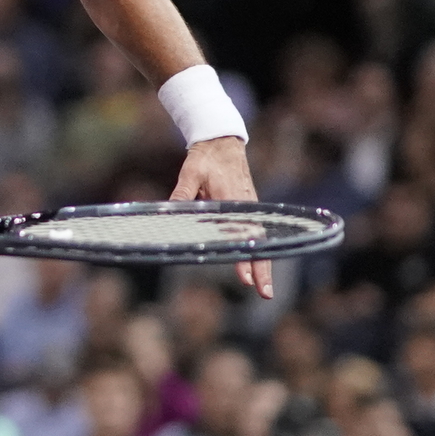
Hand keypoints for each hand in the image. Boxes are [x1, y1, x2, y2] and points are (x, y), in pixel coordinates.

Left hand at [173, 136, 271, 298]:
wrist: (222, 141)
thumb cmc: (206, 157)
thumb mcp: (190, 172)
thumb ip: (182, 192)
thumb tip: (168, 210)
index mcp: (233, 200)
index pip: (242, 234)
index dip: (246, 258)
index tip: (247, 278)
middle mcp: (246, 207)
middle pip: (257, 242)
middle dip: (262, 269)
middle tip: (266, 294)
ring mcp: (249, 208)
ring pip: (258, 239)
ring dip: (260, 262)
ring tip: (261, 287)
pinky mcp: (247, 208)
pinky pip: (253, 232)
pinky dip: (255, 249)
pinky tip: (252, 265)